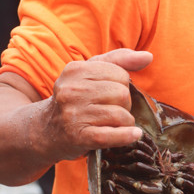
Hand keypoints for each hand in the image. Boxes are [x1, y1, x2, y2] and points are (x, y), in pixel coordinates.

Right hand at [40, 48, 152, 162]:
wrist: (46, 130)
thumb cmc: (75, 100)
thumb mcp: (90, 73)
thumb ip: (119, 60)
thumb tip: (148, 57)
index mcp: (75, 70)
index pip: (120, 74)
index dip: (122, 86)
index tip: (109, 94)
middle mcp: (72, 91)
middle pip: (122, 94)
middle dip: (124, 105)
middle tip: (111, 111)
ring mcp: (74, 114)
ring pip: (120, 115)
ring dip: (124, 123)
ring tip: (112, 124)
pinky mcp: (78, 137)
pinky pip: (111, 135)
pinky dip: (126, 136)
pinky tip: (134, 135)